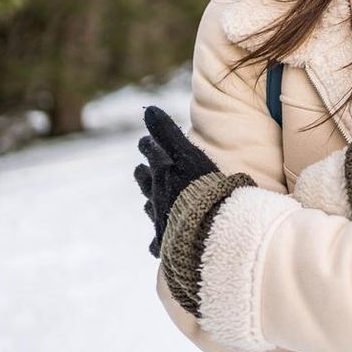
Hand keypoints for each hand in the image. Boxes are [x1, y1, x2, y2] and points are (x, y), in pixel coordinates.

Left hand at [132, 106, 218, 256]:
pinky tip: (160, 243)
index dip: (147, 146)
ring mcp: (160, 220)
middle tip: (146, 170)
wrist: (207, 227)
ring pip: (150, 207)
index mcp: (160, 172)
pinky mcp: (166, 243)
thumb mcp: (185, 153)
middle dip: (145, 173)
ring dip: (152, 202)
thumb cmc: (200, 187)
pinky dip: (159, 240)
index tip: (146, 142)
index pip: (148, 152)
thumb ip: (166, 131)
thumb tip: (147, 108)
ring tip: (154, 201)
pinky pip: (158, 243)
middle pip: (144, 180)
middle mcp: (155, 195)